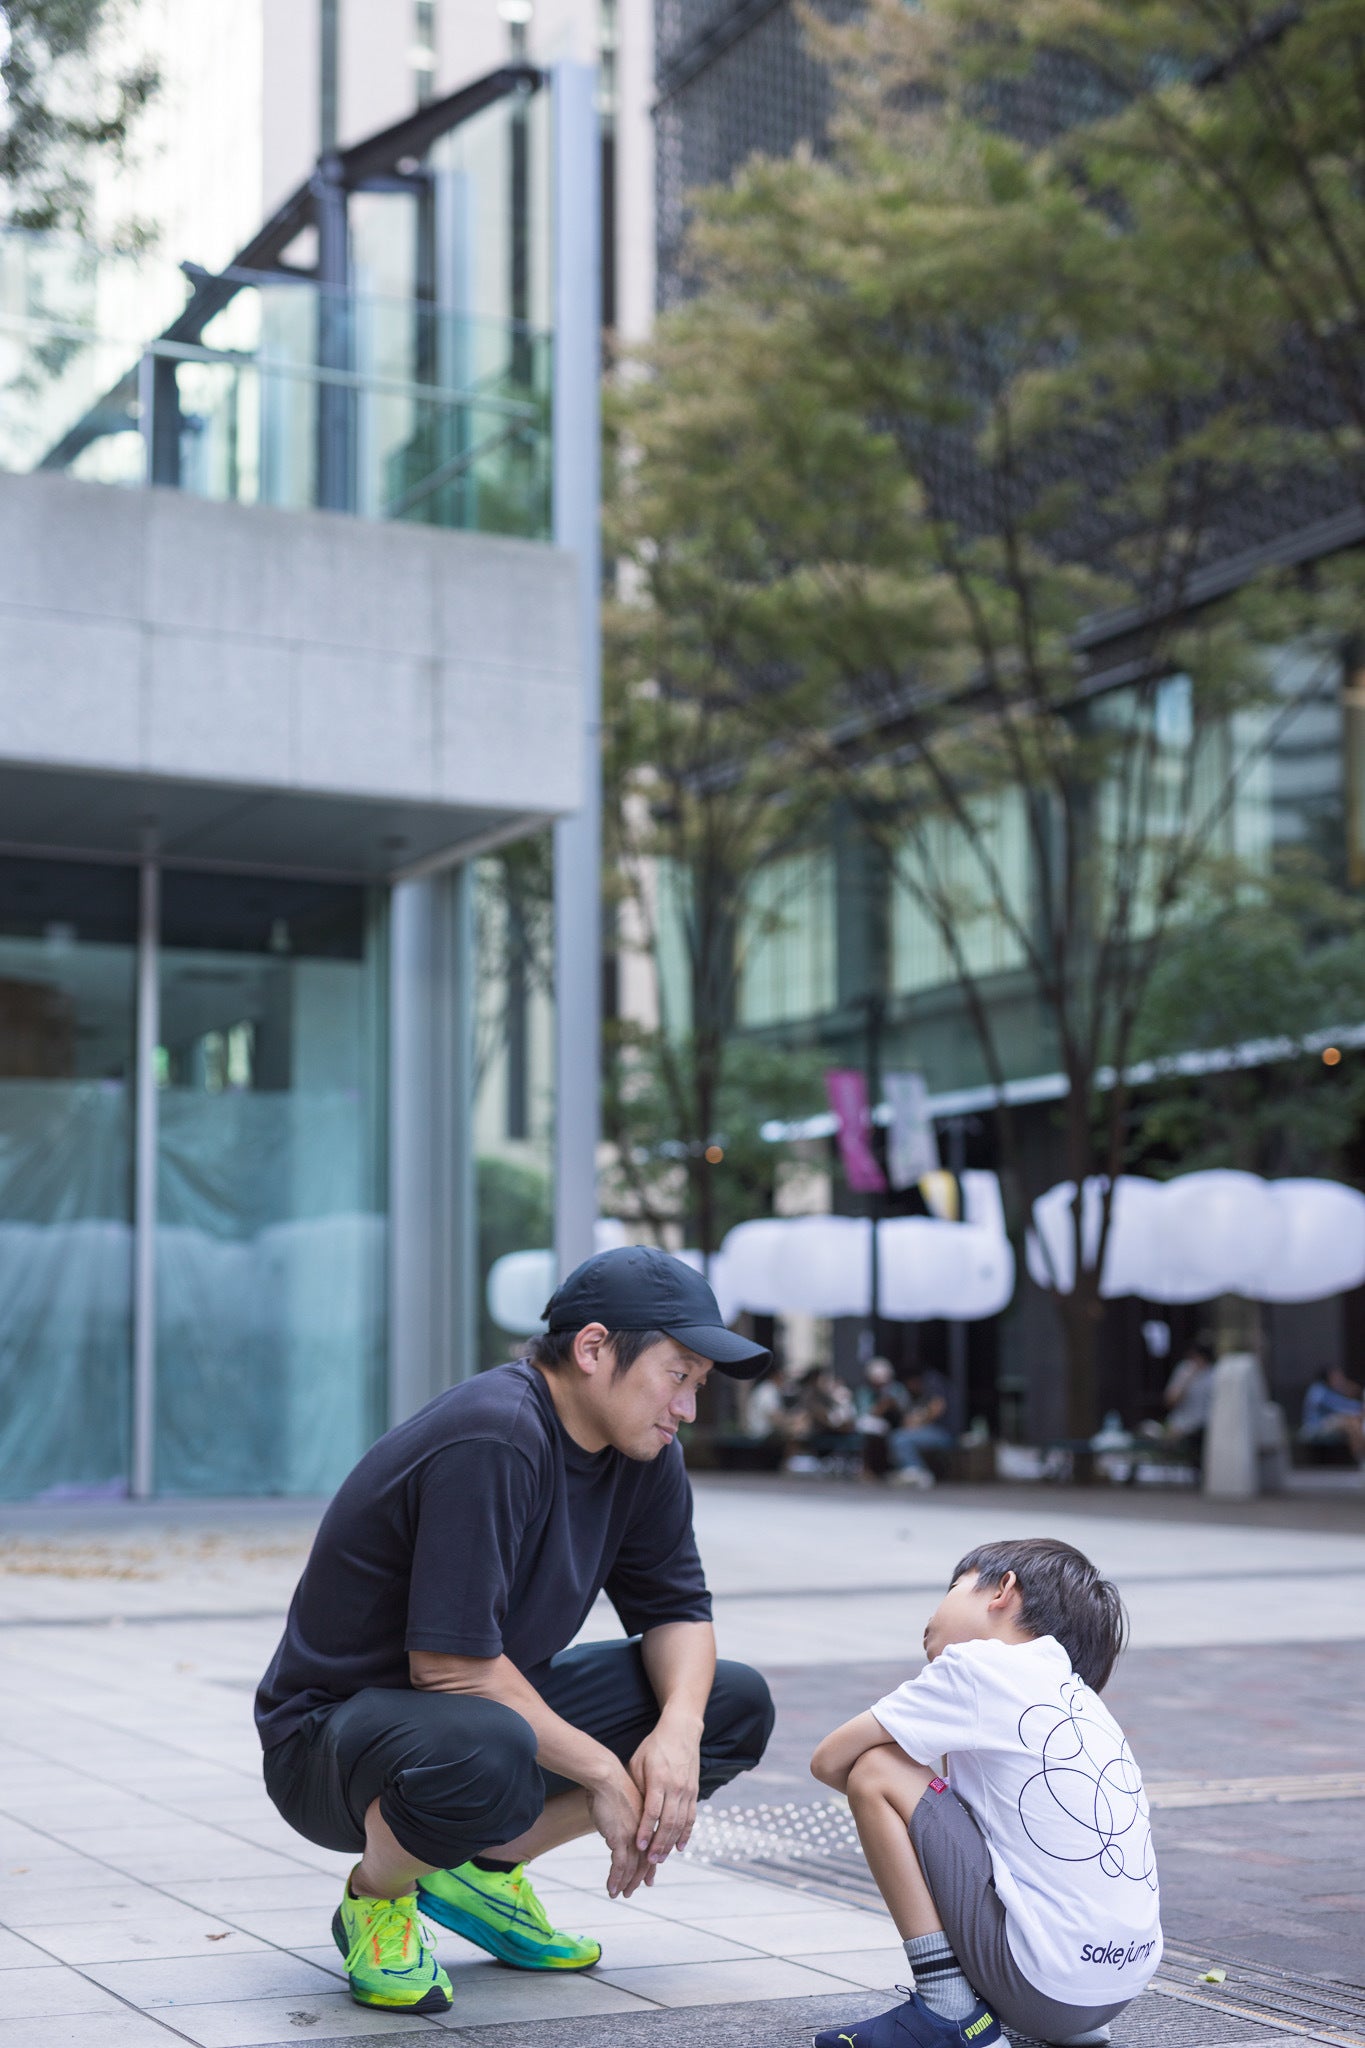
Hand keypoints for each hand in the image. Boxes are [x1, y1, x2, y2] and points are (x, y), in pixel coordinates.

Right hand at [585, 1764, 649, 1898]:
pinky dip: (615, 1879)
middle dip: (638, 1880)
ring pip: (632, 1868)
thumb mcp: (625, 1806)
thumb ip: (626, 1820)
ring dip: (625, 1884)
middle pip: (644, 1863)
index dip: (649, 1867)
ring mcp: (634, 1836)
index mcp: (647, 1824)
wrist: (607, 1777)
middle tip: (632, 1892)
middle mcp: (644, 1832)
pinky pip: (619, 1866)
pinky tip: (611, 1888)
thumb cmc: (611, 1787)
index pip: (651, 1850)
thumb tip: (617, 1831)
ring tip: (619, 1895)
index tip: (649, 1880)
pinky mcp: (620, 1839)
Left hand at [627, 1712, 701, 1874]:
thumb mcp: (639, 1762)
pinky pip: (691, 1817)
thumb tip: (629, 1810)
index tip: (638, 1845)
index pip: (652, 1811)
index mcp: (659, 1779)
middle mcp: (676, 1787)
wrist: (681, 1730)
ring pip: (680, 1823)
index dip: (645, 1830)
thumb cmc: (654, 1746)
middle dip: (659, 1843)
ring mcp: (687, 1790)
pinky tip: (680, 1846)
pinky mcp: (694, 1791)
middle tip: (650, 1861)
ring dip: (671, 1843)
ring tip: (661, 1858)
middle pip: (668, 1822)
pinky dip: (686, 1833)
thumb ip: (636, 1785)